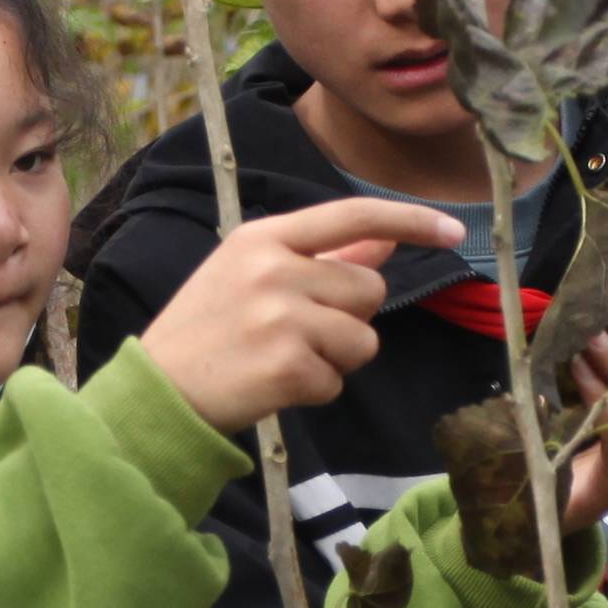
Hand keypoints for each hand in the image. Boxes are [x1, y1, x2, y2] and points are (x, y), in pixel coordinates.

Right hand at [140, 197, 461, 429]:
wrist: (155, 392)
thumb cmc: (206, 332)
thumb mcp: (249, 275)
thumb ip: (317, 258)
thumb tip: (381, 243)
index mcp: (265, 239)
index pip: (353, 215)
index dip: (409, 220)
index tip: (452, 229)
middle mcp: (275, 269)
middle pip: (369, 290)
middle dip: (350, 319)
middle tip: (297, 335)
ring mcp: (282, 317)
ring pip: (363, 340)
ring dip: (337, 359)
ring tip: (283, 360)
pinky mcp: (288, 366)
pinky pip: (338, 381)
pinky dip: (314, 392)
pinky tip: (272, 385)